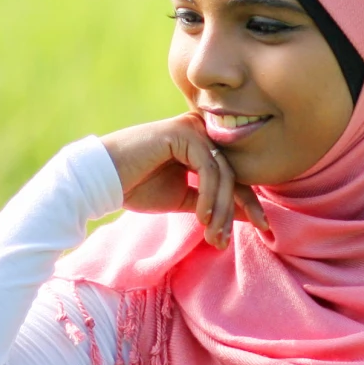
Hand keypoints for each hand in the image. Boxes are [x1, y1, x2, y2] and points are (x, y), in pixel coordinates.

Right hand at [101, 114, 269, 247]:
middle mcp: (200, 130)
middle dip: (240, 208)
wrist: (101, 180)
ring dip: (222, 209)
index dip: (249, 202)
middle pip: (235, 173)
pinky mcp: (182, 131)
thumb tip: (249, 215)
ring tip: (213, 235)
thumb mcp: (183, 200)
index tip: (262, 228)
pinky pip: (208, 168)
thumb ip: (213, 203)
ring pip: (224, 173)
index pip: (234, 174)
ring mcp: (192, 127)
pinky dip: (209, 196)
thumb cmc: (136, 187)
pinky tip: (202, 217)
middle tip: (238, 237)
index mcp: (201, 144)